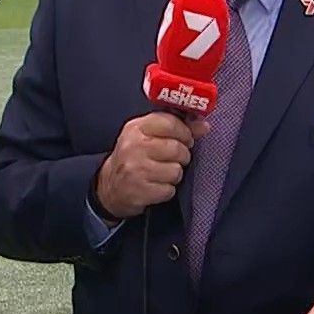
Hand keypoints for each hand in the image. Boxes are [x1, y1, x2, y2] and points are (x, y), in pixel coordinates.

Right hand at [93, 112, 208, 219]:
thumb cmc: (134, 157)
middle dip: (181, 156)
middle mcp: (134, 146)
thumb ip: (178, 128)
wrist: (110, 186)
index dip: (185, 132)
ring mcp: (135, 169)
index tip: (186, 139)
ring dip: (174, 175)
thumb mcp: (149, 136)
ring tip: (161, 173)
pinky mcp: (139, 191)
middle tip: (172, 159)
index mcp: (137, 128)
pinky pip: (169, 190)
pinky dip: (166, 190)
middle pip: (177, 148)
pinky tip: (156, 186)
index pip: (170, 122)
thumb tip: (203, 126)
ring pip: (176, 171)